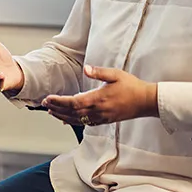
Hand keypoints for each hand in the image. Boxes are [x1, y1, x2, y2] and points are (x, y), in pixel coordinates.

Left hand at [43, 65, 157, 125]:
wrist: (146, 102)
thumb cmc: (132, 86)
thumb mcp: (116, 74)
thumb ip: (99, 72)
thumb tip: (86, 69)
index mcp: (99, 99)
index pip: (73, 102)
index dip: (59, 102)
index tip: (49, 98)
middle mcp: (98, 111)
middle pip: (72, 113)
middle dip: (57, 108)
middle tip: (45, 104)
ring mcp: (101, 117)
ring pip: (77, 119)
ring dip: (63, 116)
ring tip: (52, 111)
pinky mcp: (104, 120)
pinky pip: (85, 123)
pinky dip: (74, 121)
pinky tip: (67, 119)